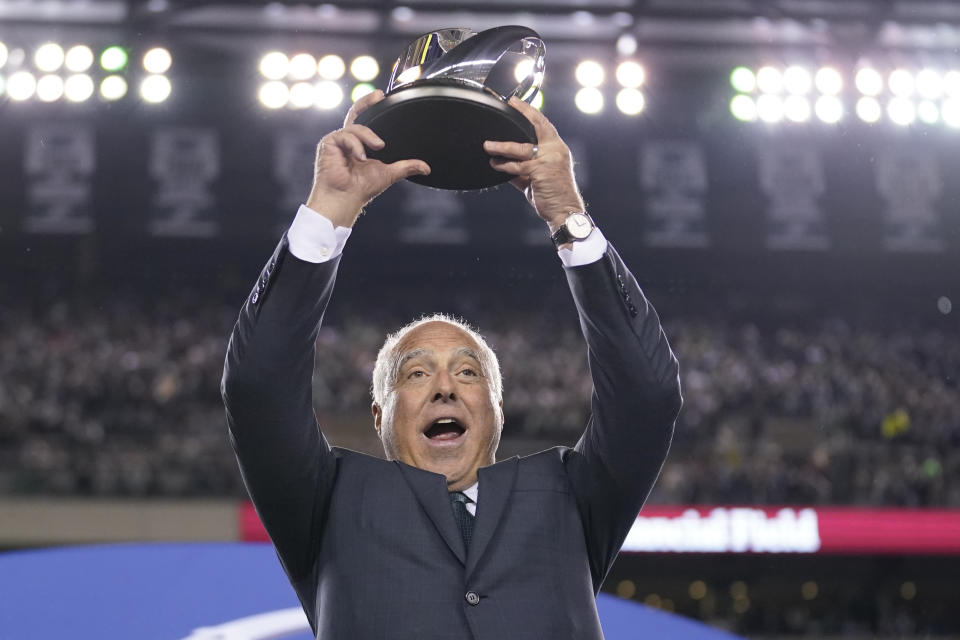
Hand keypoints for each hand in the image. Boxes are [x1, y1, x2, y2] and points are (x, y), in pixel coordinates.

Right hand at [305, 90, 430, 227]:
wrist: (345, 198)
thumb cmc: (362, 187)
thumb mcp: (389, 173)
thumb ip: (406, 166)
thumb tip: (427, 168)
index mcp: (361, 143)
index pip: (367, 119)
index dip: (373, 106)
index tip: (382, 95)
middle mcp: (348, 138)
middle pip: (356, 112)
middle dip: (367, 102)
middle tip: (379, 96)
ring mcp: (338, 140)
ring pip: (355, 126)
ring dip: (368, 136)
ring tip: (378, 147)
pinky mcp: (329, 143)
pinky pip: (345, 135)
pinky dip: (356, 145)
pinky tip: (360, 158)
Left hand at [483, 96, 585, 232]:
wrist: (564, 212)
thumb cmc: (552, 195)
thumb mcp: (536, 178)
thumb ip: (522, 169)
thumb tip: (502, 164)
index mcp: (557, 148)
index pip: (544, 124)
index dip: (530, 112)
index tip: (516, 102)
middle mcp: (556, 149)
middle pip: (537, 125)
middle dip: (522, 113)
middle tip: (508, 104)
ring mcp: (549, 159)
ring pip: (521, 147)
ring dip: (502, 146)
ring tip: (487, 145)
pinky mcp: (540, 171)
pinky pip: (517, 165)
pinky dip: (504, 165)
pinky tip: (494, 164)